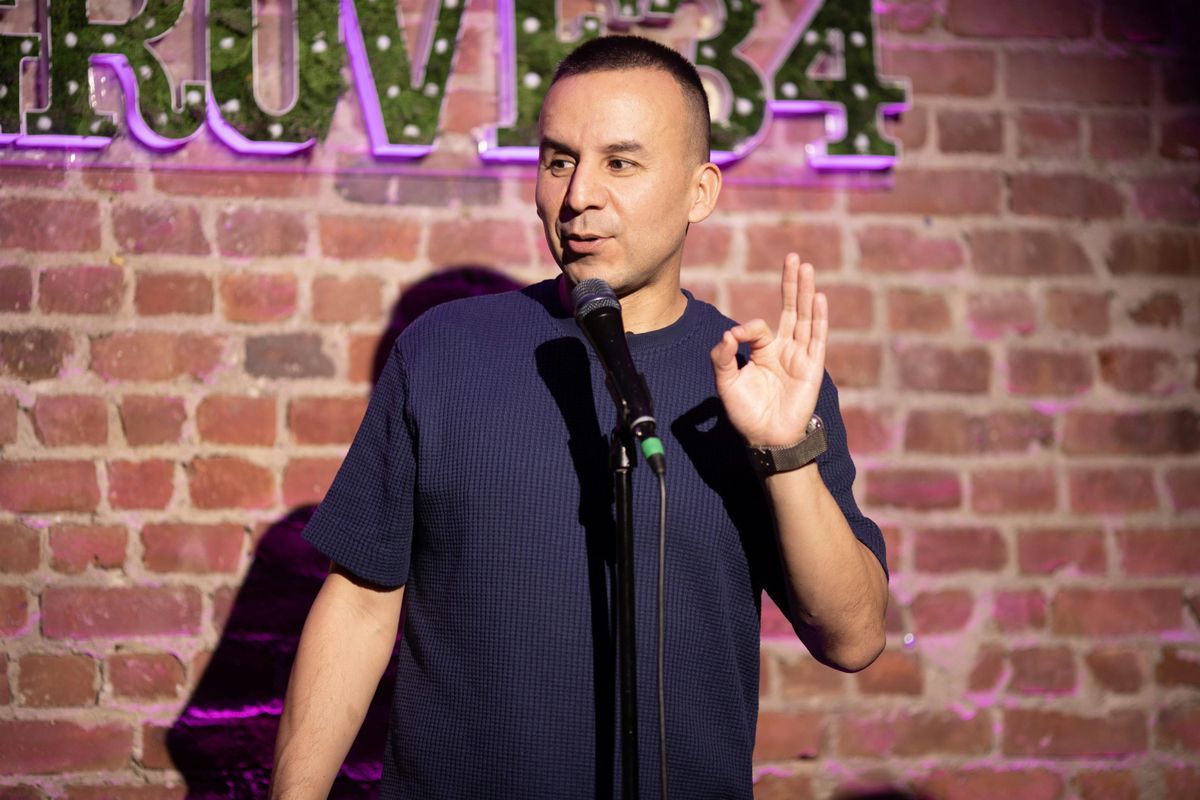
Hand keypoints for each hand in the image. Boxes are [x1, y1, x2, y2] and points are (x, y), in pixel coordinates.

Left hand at [710, 254, 826, 446]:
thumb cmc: (746, 413)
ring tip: (807, 267)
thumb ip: (723, 357)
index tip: (735, 338)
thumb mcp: (726, 383)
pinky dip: (818, 317)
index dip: (746, 329)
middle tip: (794, 257)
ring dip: (806, 292)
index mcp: (763, 351)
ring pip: (804, 317)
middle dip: (792, 284)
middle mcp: (784, 349)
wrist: (767, 438)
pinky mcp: (812, 367)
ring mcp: (800, 356)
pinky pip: (817, 338)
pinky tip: (819, 298)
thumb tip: (728, 334)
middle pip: (790, 309)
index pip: (757, 328)